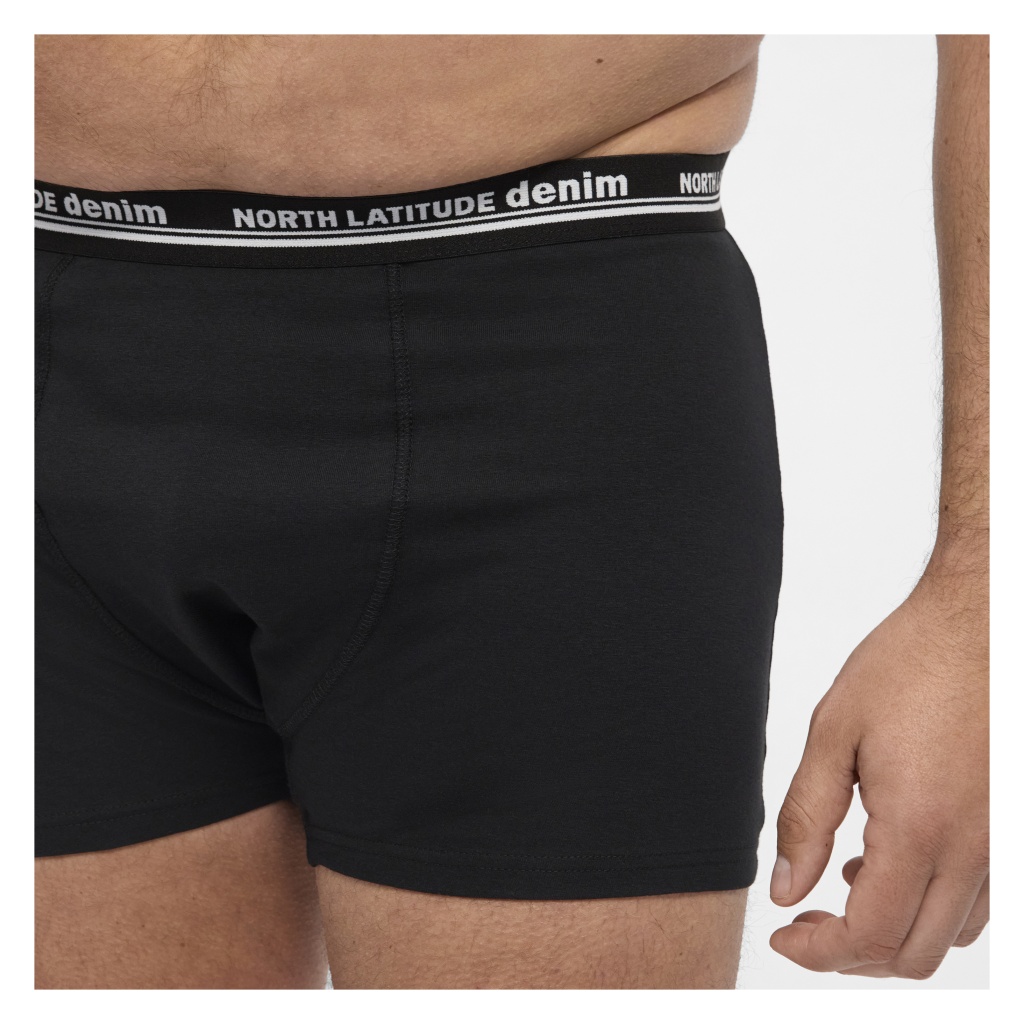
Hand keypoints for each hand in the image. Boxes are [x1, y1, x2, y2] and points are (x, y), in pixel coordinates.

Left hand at [769, 569, 988, 978]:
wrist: (981, 626)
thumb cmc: (909, 665)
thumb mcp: (834, 733)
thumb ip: (806, 818)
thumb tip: (786, 888)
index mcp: (920, 827)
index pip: (868, 935)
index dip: (819, 952)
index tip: (787, 937)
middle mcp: (974, 850)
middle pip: (913, 953)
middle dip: (852, 953)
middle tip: (809, 918)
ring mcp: (1003, 846)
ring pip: (952, 937)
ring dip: (894, 931)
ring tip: (845, 883)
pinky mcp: (1014, 832)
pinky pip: (980, 905)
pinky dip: (933, 907)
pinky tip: (895, 863)